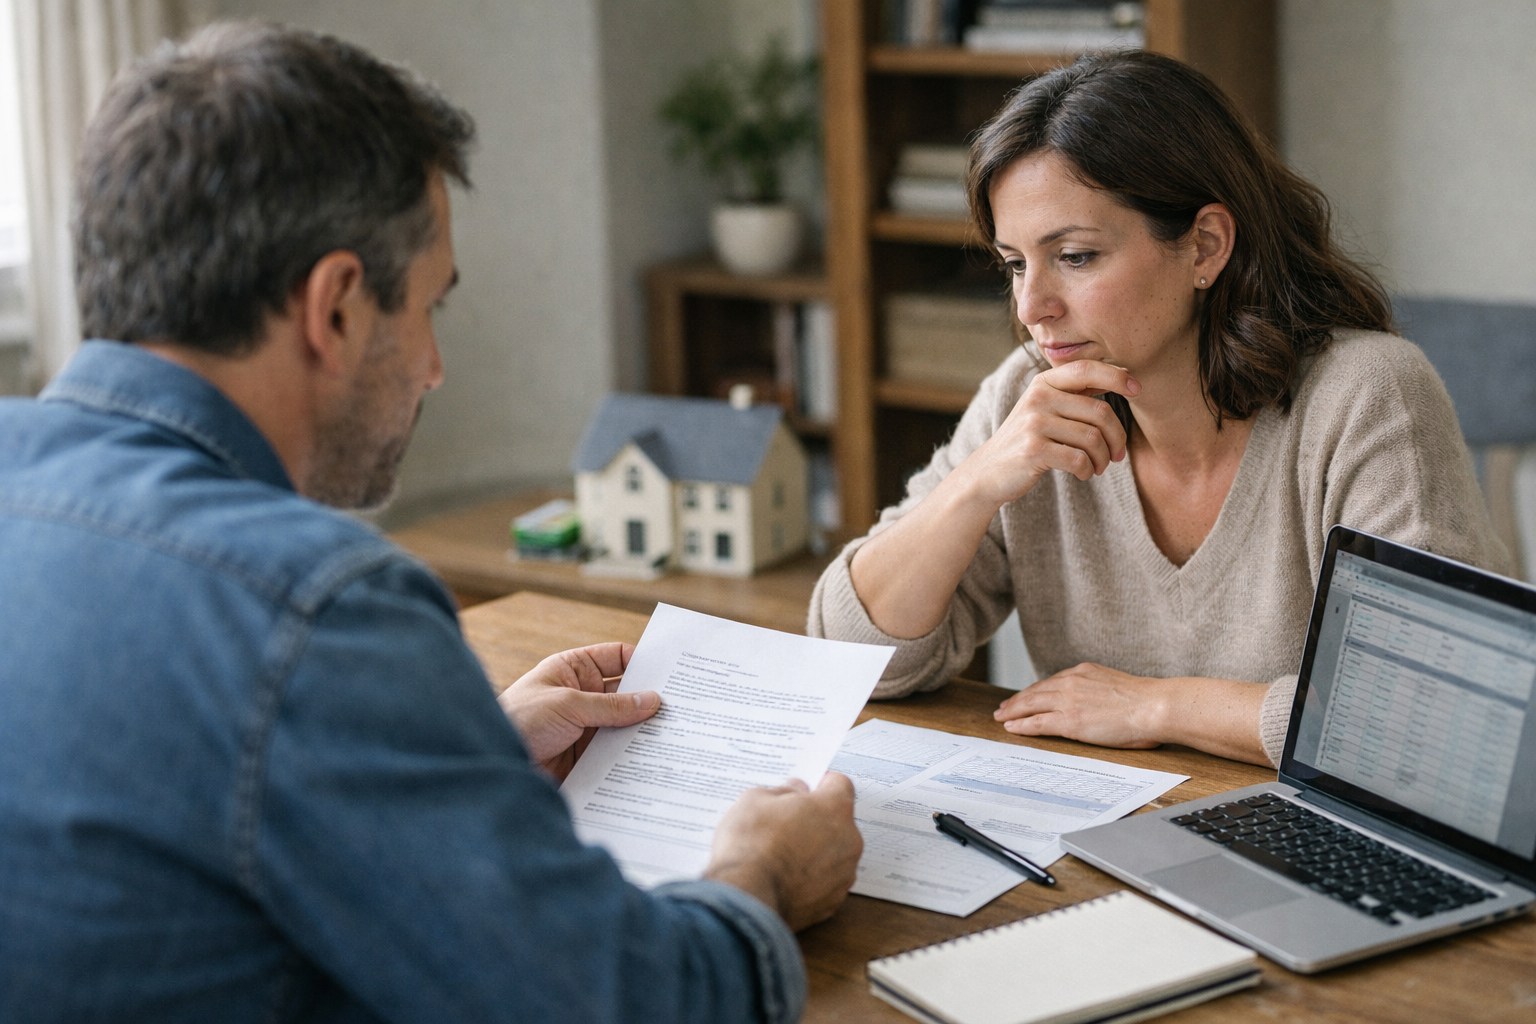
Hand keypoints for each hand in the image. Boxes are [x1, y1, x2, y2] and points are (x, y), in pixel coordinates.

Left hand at [496, 643, 657, 780]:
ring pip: (624, 725)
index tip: (672, 672)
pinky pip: (615, 753)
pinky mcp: (585, 757)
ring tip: (673, 735)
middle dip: (649, 699)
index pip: (617, 658)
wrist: (492, 764)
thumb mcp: (568, 705)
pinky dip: (631, 756)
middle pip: (626, 693)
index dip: (643, 662)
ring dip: (643, 731)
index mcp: (573, 670)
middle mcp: (582, 696)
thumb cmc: (518, 720)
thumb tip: (652, 700)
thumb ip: (611, 706)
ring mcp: (584, 727)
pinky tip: (651, 760)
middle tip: (682, 706)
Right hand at [704, 773, 861, 931]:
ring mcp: (843, 875)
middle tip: (785, 824)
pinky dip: (810, 879)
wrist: (746, 898)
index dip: (820, 785)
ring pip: (834, 854)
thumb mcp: (755, 799)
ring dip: (816, 851)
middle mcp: (848, 841)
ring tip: (781, 856)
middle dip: (816, 820)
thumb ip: (782, 791)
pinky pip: (825, 882)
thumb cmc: (750, 845)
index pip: (840, 784)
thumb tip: (793, 792)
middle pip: (838, 821)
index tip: (805, 791)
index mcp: (834, 808)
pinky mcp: (832, 903)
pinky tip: (785, 879)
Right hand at [956, 359, 1138, 507]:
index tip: (1138, 389)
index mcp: (1044, 383)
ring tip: (1098, 467)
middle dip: (1117, 437)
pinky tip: (1083, 473)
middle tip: (1118, 454)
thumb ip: (1076, 393)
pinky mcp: (1033, 449)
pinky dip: (1088, 471)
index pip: (1087, 369)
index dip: (1117, 377)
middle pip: (1099, 412)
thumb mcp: (1045, 408)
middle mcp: (1038, 398)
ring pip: (1093, 439)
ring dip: (1103, 459)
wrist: (988, 472)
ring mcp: (1034, 423)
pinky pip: (1079, 459)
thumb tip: (1126, 375)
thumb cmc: (1026, 440)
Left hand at [994, 666, 1272, 764]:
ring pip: (1031, 704)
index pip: (1051, 681)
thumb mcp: (1118, 687)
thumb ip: (1103, 691)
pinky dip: (1022, 725)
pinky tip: (1013, 728)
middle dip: (1018, 700)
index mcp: (1084, 672)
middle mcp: (1071, 682)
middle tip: (1003, 707)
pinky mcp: (1069, 720)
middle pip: (1036, 691)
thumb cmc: (1147, 701)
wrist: (1154, 705)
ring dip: (1013, 711)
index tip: (1026, 696)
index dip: (1036, 691)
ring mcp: (1068, 700)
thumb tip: (1104, 704)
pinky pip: (1038, 722)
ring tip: (1001, 717)